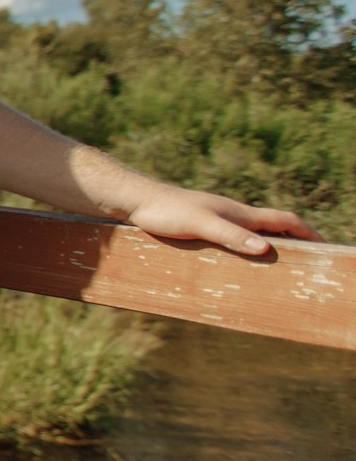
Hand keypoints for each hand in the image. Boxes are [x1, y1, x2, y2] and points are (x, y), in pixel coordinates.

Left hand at [121, 185, 317, 258]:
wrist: (137, 200)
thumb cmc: (167, 212)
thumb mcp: (202, 225)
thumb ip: (232, 236)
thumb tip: (266, 249)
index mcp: (242, 213)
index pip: (285, 220)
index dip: (308, 233)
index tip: (325, 246)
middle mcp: (234, 214)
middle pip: (275, 225)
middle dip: (295, 239)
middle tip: (309, 256)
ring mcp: (219, 217)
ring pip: (255, 230)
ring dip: (272, 242)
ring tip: (280, 260)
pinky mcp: (202, 223)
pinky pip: (235, 235)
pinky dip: (248, 245)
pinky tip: (240, 257)